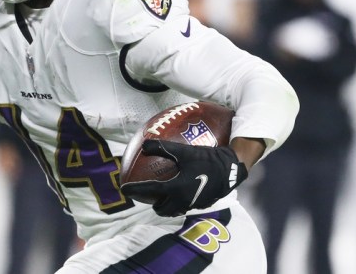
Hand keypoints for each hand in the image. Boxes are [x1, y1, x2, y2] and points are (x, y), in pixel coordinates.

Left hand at [121, 140, 247, 216]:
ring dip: (164, 205)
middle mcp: (182, 200)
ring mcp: (192, 204)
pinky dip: (176, 203)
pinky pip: (183, 207)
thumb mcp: (184, 151)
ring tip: (160, 196)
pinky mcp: (200, 204)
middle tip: (146, 195)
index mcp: (176, 188)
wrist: (231, 169)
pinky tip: (177, 192)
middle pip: (161, 208)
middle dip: (152, 204)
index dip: (135, 190)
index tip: (124, 189)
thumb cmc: (207, 159)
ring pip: (172, 210)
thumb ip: (163, 148)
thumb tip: (144, 145)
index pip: (149, 190)